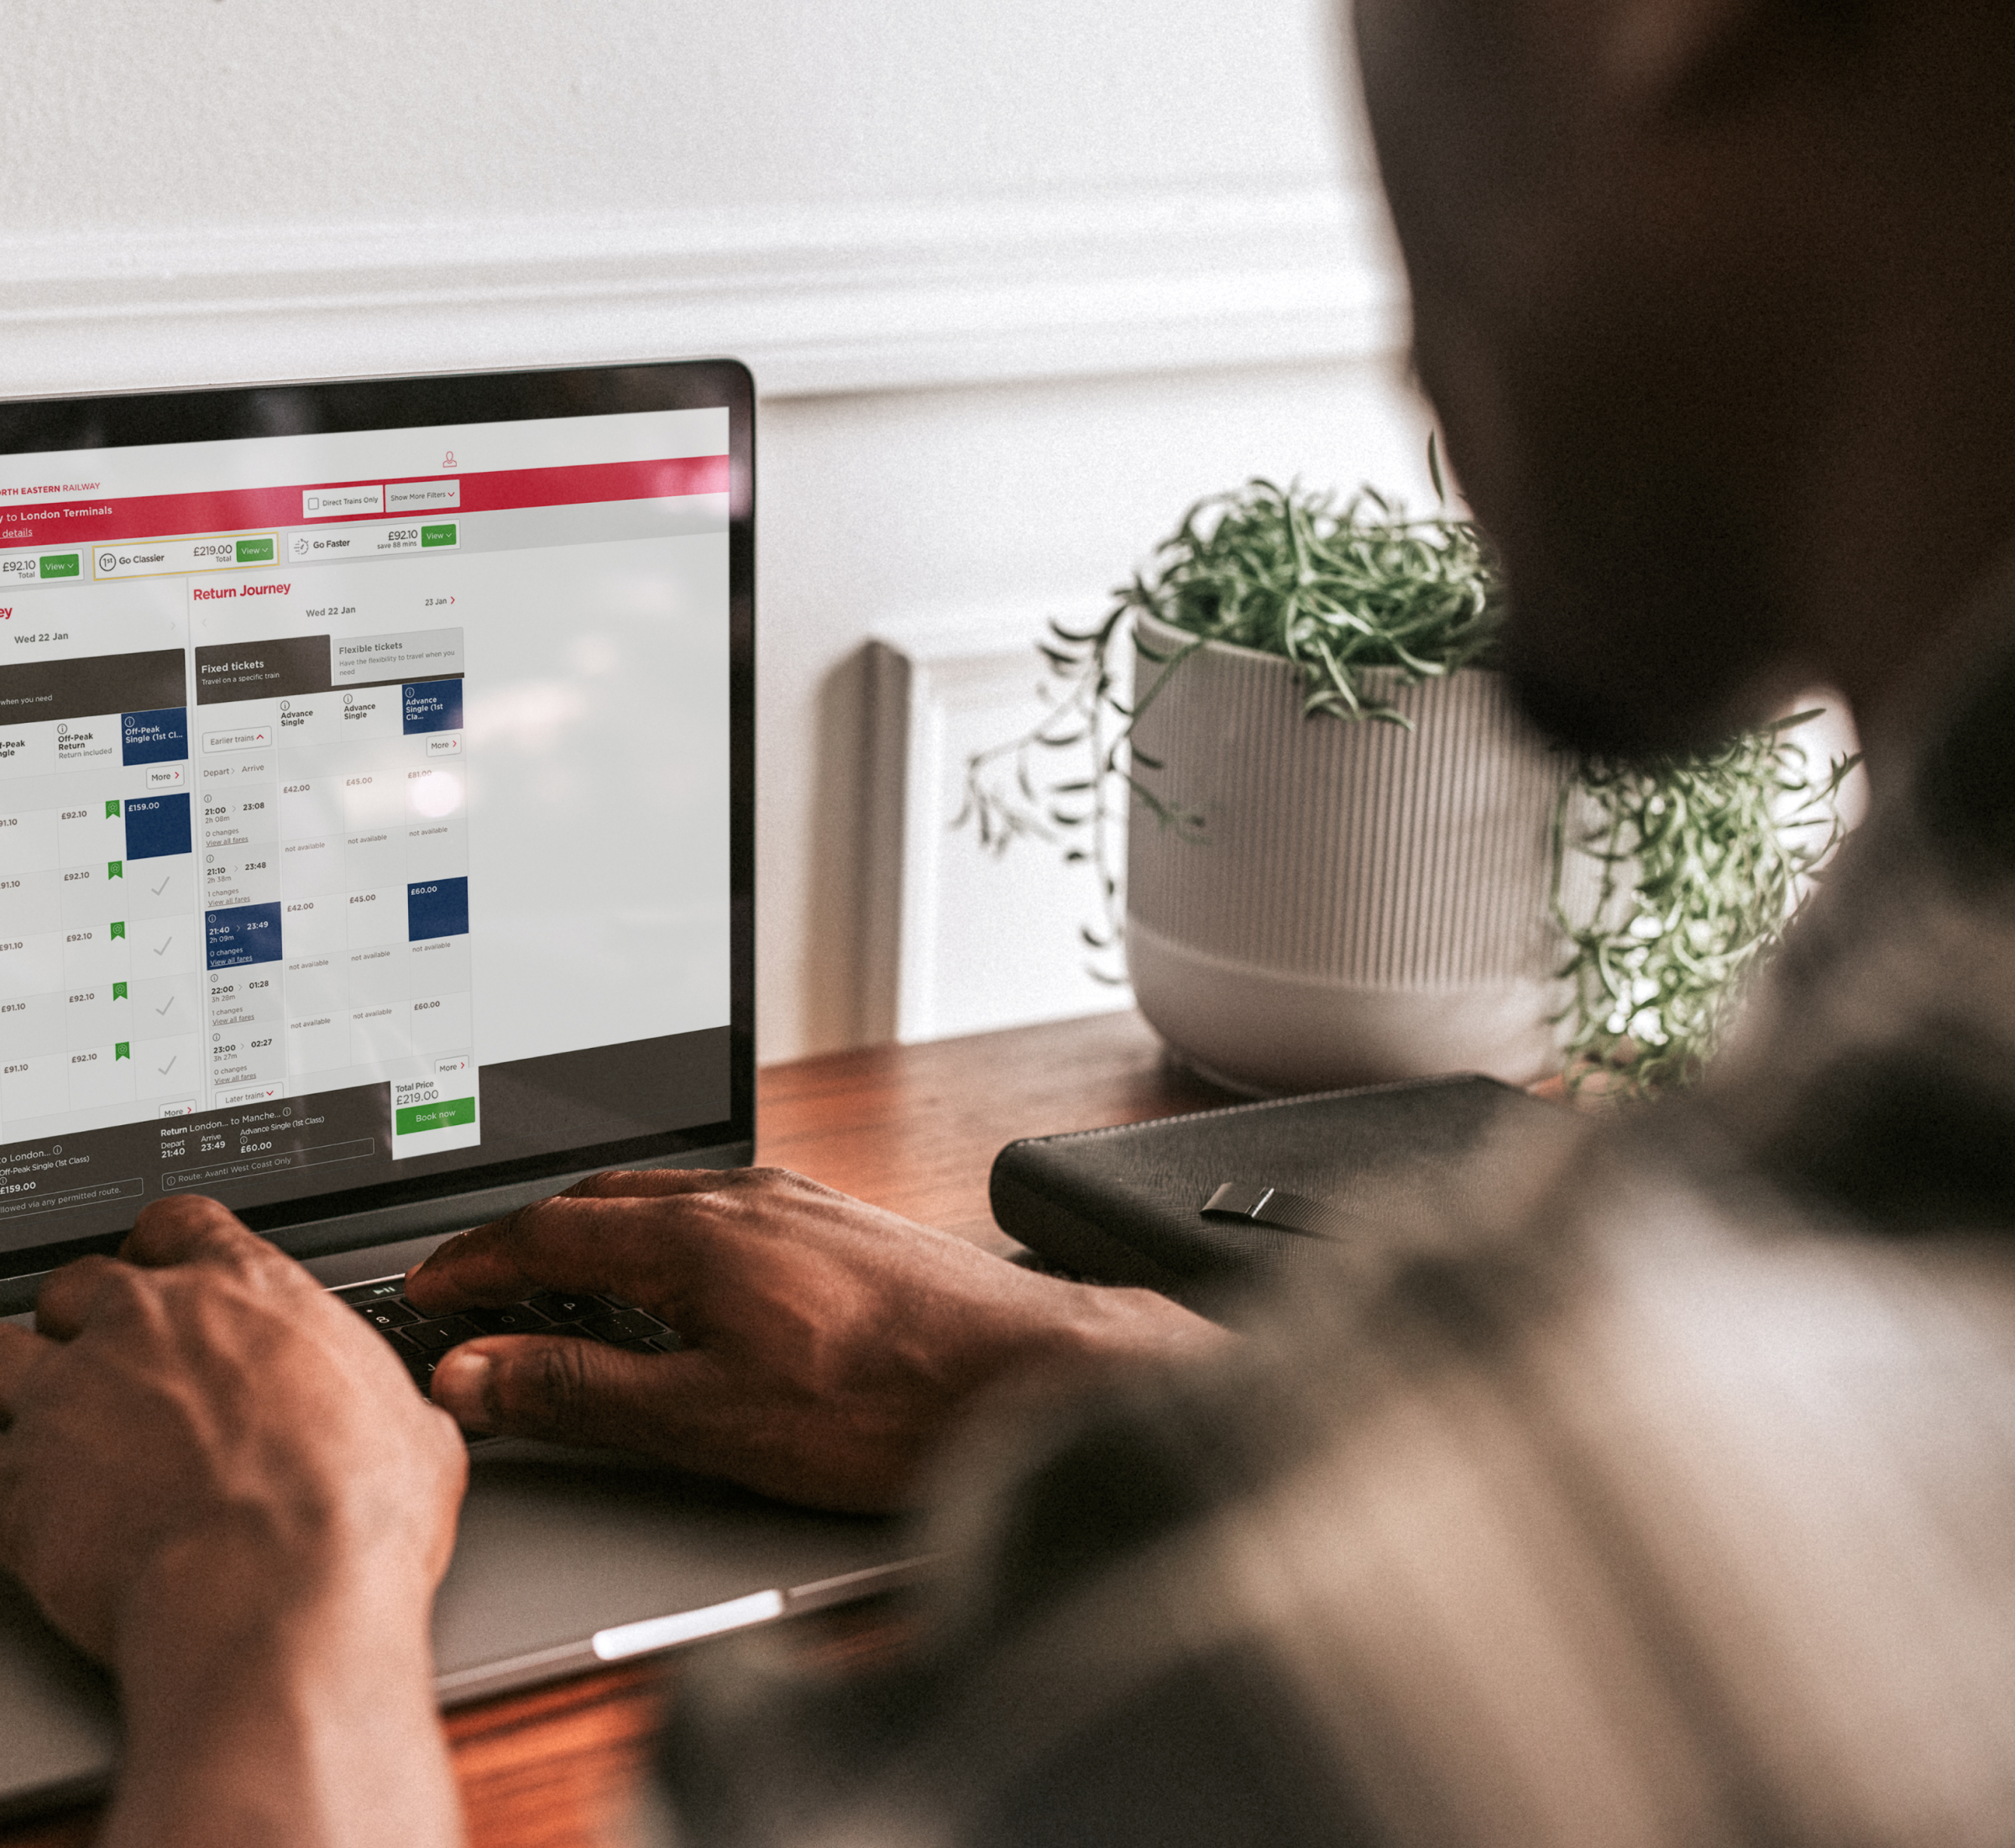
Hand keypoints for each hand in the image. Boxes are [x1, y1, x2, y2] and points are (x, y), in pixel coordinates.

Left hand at [0, 1196, 467, 1847]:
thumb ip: (382, 1400)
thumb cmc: (350, 1511)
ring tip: (56, 1425)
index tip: (173, 1278)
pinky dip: (11, 1484)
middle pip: (79, 1281)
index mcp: (248, 1292)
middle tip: (120, 1366)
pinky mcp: (15, 1486)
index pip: (181, 1225)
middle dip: (91, 1318)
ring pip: (4, 1354)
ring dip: (27, 1381)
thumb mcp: (415, 1429)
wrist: (270, 1596)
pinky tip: (46, 1512)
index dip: (171, 1252)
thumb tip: (413, 1418)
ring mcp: (69, 1399)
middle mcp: (146, 1325)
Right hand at [407, 1167, 1227, 1511]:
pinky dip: (665, 1238)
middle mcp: (746, 1198)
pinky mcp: (841, 1223)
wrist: (1029, 1376)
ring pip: (664, 1199)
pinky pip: (721, 1210)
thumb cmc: (888, 1403)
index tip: (429, 1290)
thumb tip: (477, 1373)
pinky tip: (683, 1283)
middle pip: (599, 1201)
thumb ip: (582, 1392)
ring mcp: (799, 1202)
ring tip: (563, 1285)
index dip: (473, 1264)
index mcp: (697, 1236)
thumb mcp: (709, 1419)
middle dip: (526, 1241)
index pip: (545, 1234)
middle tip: (478, 1289)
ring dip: (597, 1234)